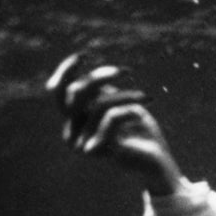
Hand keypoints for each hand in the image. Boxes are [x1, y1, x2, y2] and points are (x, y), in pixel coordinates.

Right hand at [46, 51, 183, 195]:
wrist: (157, 160)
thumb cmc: (139, 128)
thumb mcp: (118, 102)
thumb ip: (101, 90)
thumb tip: (91, 76)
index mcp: (74, 121)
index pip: (58, 92)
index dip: (66, 71)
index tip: (83, 55)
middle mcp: (73, 134)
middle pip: (75, 93)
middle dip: (99, 76)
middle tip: (126, 71)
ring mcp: (84, 143)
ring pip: (99, 104)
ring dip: (126, 95)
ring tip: (146, 97)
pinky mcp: (101, 150)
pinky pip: (111, 117)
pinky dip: (129, 110)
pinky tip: (142, 115)